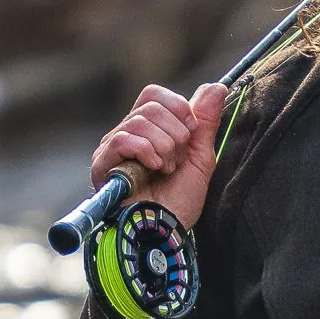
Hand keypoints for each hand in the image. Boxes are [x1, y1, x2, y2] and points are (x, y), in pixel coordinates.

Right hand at [91, 81, 229, 231]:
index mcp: (147, 131)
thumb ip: (206, 123)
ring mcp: (112, 149)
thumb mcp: (200, 158)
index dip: (178, 108)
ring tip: (165, 169)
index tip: (191, 134)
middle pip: (150, 105)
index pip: (154, 95)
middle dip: (175, 133)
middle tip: (177, 161)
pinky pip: (123, 138)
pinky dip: (146, 151)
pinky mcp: (103, 163)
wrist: (166, 231)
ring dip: (164, 147)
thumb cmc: (179, 202)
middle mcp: (126, 135)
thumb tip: (216, 87)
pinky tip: (153, 169)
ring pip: (139, 121)